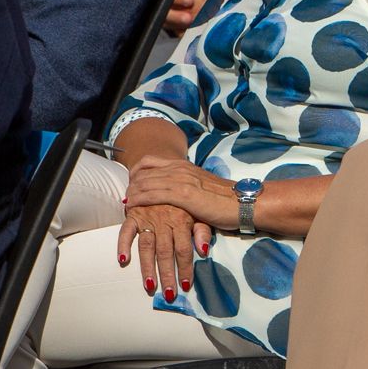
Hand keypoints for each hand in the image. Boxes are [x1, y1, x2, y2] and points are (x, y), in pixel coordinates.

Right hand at [116, 202, 210, 303]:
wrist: (168, 172)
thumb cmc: (186, 199)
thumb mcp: (200, 212)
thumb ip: (202, 231)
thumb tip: (204, 251)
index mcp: (183, 221)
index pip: (185, 250)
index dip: (185, 268)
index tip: (185, 286)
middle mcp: (165, 221)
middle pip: (166, 252)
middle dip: (167, 274)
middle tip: (168, 294)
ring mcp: (148, 218)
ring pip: (147, 247)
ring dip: (147, 267)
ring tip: (149, 286)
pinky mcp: (134, 214)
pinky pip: (126, 231)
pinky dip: (123, 245)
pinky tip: (123, 260)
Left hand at [123, 155, 243, 228]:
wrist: (243, 202)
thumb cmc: (225, 199)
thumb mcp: (202, 186)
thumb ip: (186, 185)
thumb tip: (174, 192)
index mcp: (184, 165)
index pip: (149, 161)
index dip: (134, 172)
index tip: (131, 184)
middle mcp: (180, 169)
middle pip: (143, 172)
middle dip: (129, 185)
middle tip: (124, 197)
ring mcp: (181, 181)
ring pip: (144, 183)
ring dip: (131, 193)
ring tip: (125, 203)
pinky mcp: (183, 195)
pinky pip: (152, 195)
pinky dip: (138, 200)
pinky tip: (132, 207)